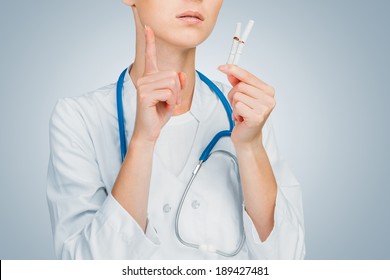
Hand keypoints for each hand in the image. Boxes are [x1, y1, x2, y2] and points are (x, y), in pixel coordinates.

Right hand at [132, 26, 185, 142]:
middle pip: (172, 74)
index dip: (150, 42)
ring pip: (172, 83)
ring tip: (166, 104)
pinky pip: (168, 93)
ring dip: (175, 97)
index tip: (149, 28)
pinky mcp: (144, 95)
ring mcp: (143, 86)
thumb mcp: (173, 96)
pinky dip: (171, 102)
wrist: (149, 130)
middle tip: (170, 101)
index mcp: (150, 77)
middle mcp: (144, 78)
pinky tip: (163, 107)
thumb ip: (178, 83)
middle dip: (177, 90)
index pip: (151, 56)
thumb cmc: (158, 113)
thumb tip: (180, 75)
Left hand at [218, 64, 275, 147]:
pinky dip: (235, 113)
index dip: (234, 70)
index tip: (222, 67)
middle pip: (241, 86)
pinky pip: (237, 106)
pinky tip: (241, 119)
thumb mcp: (242, 96)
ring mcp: (264, 108)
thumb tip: (230, 71)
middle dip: (233, 96)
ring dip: (234, 106)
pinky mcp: (257, 117)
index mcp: (268, 90)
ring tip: (241, 113)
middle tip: (239, 106)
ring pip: (237, 96)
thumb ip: (237, 82)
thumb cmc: (246, 117)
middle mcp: (269, 98)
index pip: (248, 76)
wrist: (248, 137)